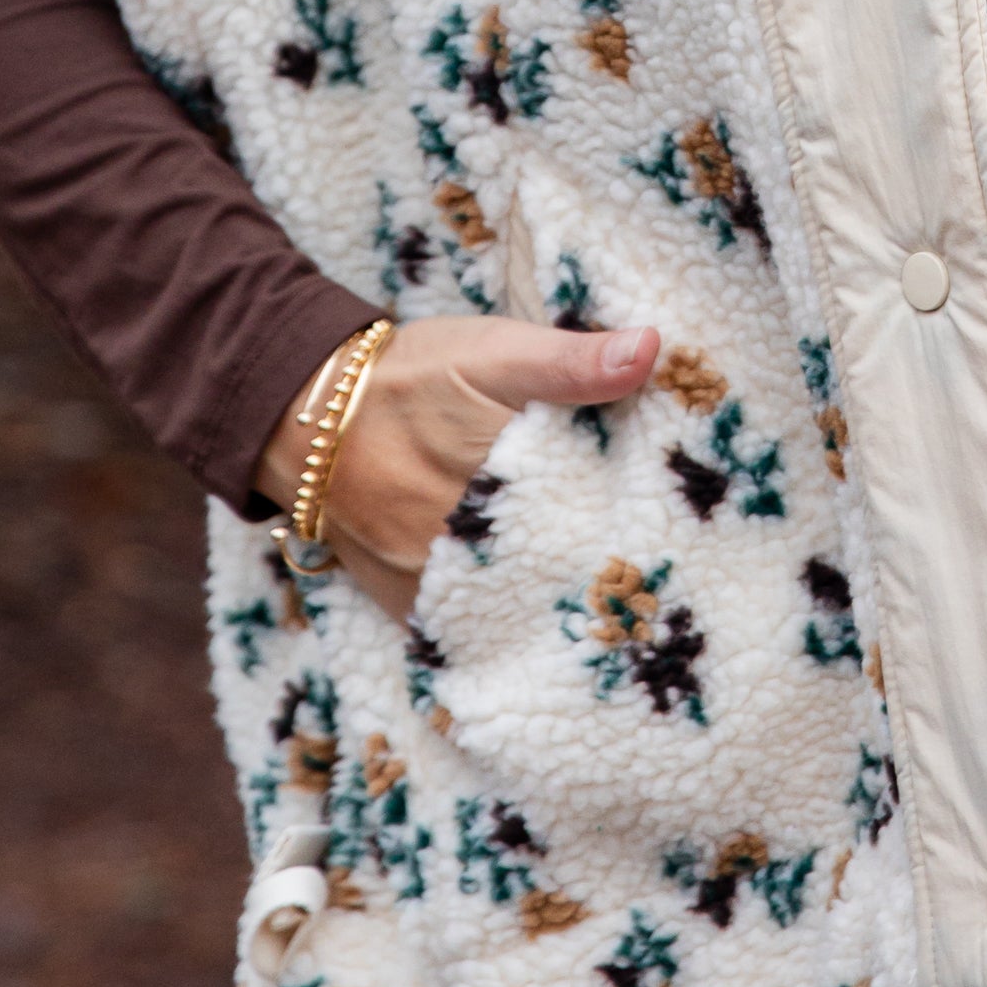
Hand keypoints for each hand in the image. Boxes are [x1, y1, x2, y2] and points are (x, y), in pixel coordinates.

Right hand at [258, 316, 660, 622]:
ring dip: (559, 612)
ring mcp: (431, 586)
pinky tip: (543, 628)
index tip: (678, 545)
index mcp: (500, 483)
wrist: (309, 416)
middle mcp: (463, 547)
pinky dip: (504, 632)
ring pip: (517, 615)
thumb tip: (652, 351)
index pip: (593, 526)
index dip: (640, 539)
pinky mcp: (408, 606)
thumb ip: (572, 361)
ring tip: (614, 618)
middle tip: (658, 593)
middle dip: (604, 583)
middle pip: (558, 580)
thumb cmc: (411, 377)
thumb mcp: (495, 352)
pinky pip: (467, 635)